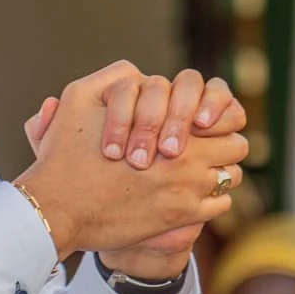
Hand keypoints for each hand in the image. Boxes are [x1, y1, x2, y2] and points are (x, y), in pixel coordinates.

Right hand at [15, 62, 248, 258]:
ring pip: (232, 177)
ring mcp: (187, 191)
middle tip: (205, 146)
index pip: (224, 115)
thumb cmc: (65, 155)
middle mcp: (186, 158)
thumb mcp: (79, 97)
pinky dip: (212, 200)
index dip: (217, 117)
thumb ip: (115, 78)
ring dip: (220, 172)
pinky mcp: (181, 218)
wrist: (57, 210)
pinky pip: (220, 205)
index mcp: (169, 125)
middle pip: (236, 146)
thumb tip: (140, 75)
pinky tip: (191, 196)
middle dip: (224, 144)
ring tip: (199, 172)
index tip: (203, 124)